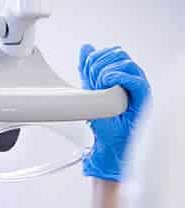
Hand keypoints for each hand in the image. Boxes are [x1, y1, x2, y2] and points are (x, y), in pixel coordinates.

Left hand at [79, 44, 150, 180]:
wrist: (108, 140)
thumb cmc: (104, 119)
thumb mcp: (90, 90)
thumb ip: (87, 69)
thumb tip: (85, 47)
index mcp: (121, 74)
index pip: (111, 52)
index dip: (95, 59)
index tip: (87, 74)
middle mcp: (132, 77)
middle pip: (118, 53)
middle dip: (99, 64)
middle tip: (92, 82)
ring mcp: (138, 85)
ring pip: (125, 63)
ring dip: (106, 72)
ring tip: (99, 87)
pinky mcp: (142, 96)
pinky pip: (134, 79)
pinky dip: (118, 78)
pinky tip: (107, 84)